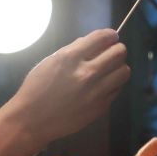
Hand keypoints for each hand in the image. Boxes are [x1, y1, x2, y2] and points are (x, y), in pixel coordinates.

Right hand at [1, 28, 130, 144]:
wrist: (32, 120)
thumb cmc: (36, 89)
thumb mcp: (49, 62)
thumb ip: (72, 50)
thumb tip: (91, 43)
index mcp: (70, 57)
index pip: (102, 37)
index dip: (110, 35)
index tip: (111, 37)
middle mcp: (87, 73)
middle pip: (119, 53)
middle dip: (117, 49)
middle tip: (112, 52)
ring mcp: (96, 92)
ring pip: (124, 71)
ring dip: (118, 67)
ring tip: (109, 70)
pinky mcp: (101, 107)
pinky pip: (117, 89)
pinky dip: (113, 84)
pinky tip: (102, 85)